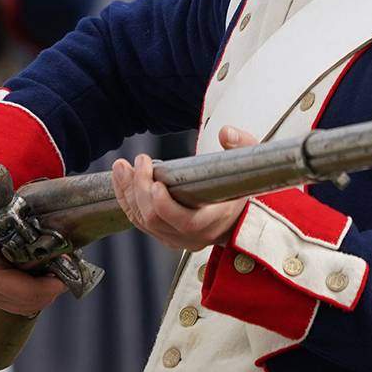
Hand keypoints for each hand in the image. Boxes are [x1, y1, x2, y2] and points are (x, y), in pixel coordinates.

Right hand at [0, 189, 65, 316]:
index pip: (26, 292)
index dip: (51, 285)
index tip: (67, 265)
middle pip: (31, 301)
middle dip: (53, 286)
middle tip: (68, 265)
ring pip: (30, 306)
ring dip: (47, 290)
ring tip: (57, 268)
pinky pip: (23, 304)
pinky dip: (38, 292)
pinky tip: (44, 274)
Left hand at [111, 125, 252, 251]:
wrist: (238, 217)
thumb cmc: (242, 189)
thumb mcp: (250, 165)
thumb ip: (242, 146)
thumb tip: (226, 133)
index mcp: (215, 221)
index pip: (186, 222)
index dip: (166, 205)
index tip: (156, 182)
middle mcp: (193, 237)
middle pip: (156, 220)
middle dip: (141, 189)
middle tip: (140, 161)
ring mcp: (176, 239)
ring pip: (143, 221)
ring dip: (128, 192)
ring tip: (122, 166)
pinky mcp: (164, 235)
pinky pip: (139, 221)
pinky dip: (126, 200)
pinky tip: (121, 179)